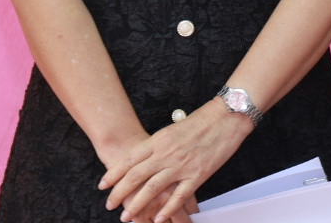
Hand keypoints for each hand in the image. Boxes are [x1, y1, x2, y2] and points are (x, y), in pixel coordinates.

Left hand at [100, 99, 252, 221]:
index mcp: (159, 140)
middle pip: (136, 177)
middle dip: (119, 193)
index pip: (130, 160)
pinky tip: (158, 218)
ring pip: (152, 189)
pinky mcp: (198, 175)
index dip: (113, 174)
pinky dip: (167, 209)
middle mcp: (166, 154)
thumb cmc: (203, 120)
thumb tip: (144, 158)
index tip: (102, 185)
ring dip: (137, 205)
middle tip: (109, 205)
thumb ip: (158, 144)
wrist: (227, 117)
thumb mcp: (173, 129)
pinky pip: (178, 196)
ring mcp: (182, 165)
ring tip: (127, 217)